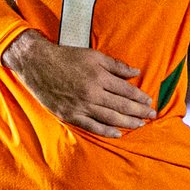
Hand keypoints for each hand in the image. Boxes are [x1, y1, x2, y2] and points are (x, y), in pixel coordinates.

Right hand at [0, 29, 155, 137]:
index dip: (140, 97)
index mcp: (99, 77)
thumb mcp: (93, 55)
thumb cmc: (66, 57)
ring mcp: (80, 106)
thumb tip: (135, 71)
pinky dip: (106, 131)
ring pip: (110, 118)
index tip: (149, 101)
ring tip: (140, 124)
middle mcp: (92, 93)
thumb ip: (116, 65)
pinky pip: (92, 126)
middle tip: (151, 115)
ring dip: (128, 122)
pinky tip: (118, 133)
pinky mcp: (70, 115)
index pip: (126, 90)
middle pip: (122, 105)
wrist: (37, 64)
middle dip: (139, 111)